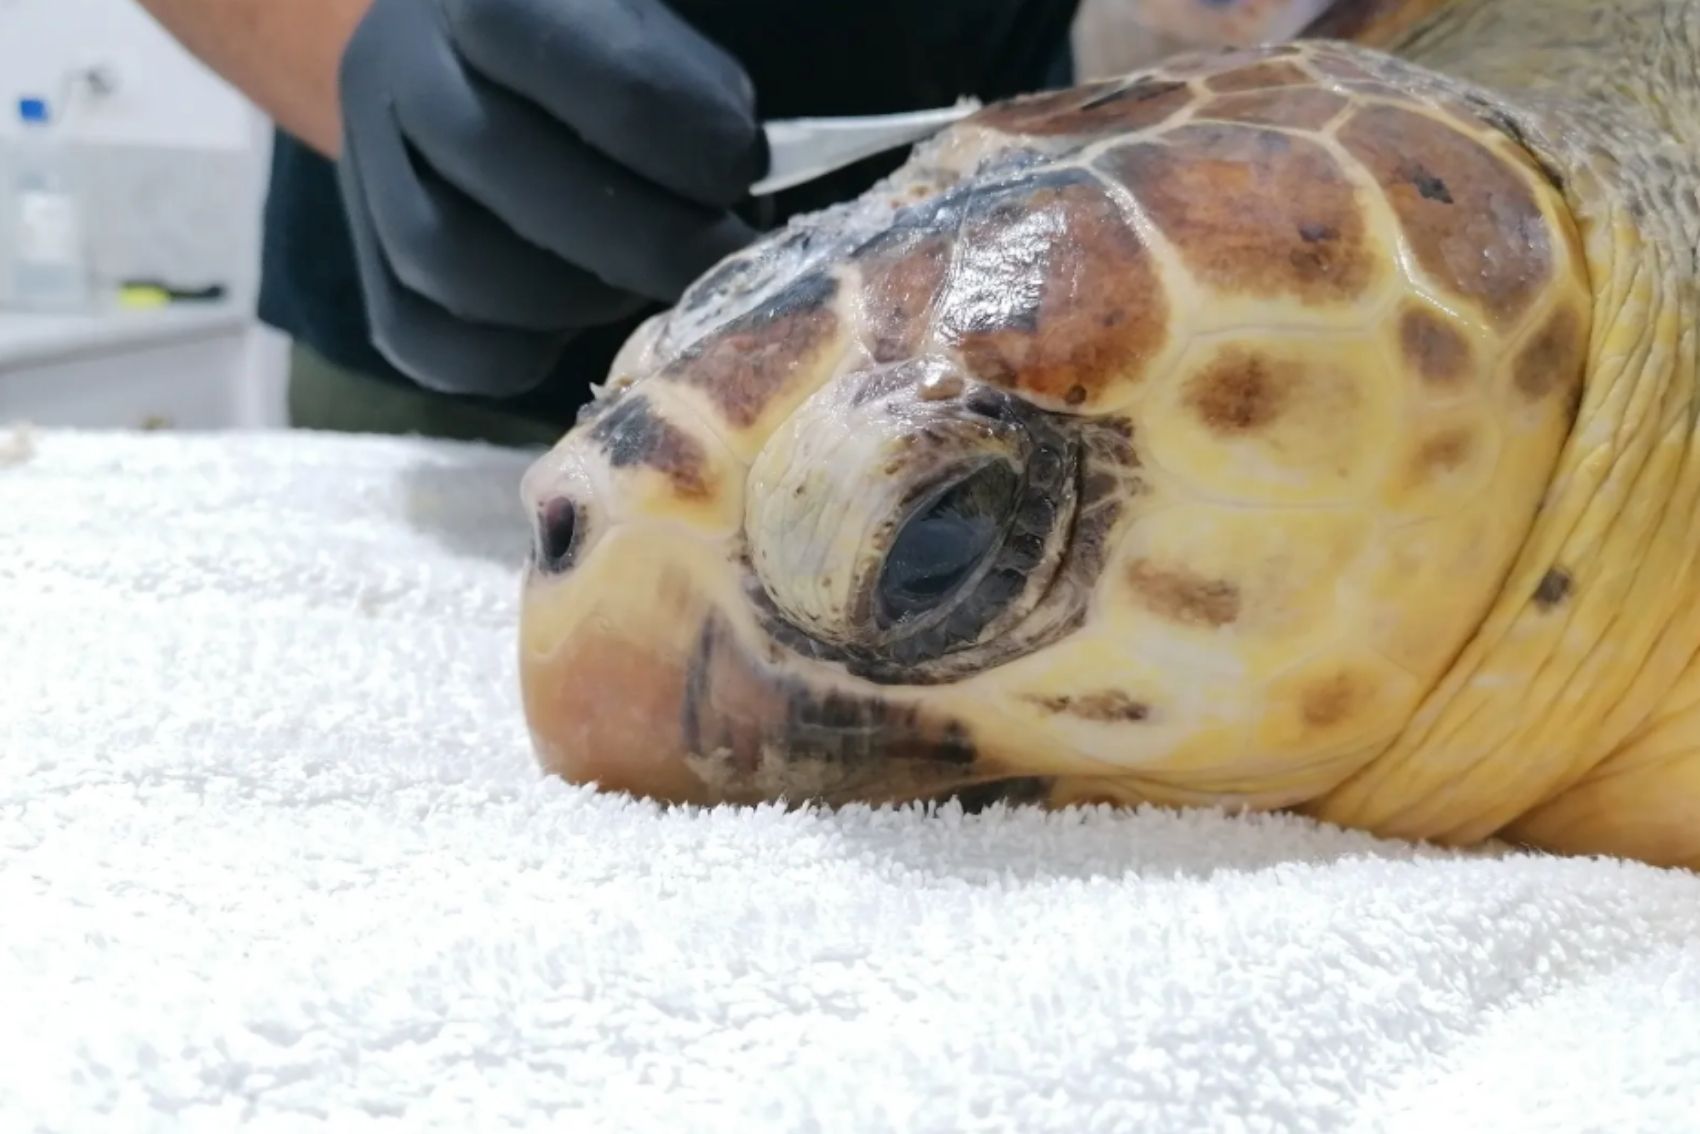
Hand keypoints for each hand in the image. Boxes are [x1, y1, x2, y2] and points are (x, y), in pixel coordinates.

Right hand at [336, 0, 765, 395]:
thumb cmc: (587, 50)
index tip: (741, 175)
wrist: (460, 69)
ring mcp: (366, 169)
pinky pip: (421, 341)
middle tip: (718, 262)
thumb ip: (695, 95)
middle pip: (505, 166)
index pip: (602, 80)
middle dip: (642, 239)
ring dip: (572, 299)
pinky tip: (567, 330)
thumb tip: (739, 196)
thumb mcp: (641, 30)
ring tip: (638, 288)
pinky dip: (509, 358)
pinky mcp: (366, 264)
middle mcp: (399, 67)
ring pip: (449, 262)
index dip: (691, 145)